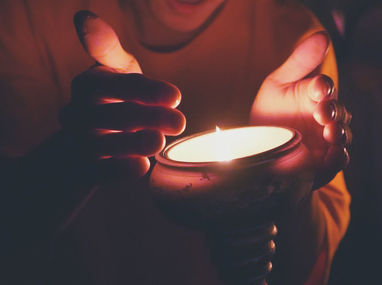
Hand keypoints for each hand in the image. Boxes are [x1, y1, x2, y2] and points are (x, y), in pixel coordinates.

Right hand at [60, 11, 184, 181]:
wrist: (89, 143)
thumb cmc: (115, 99)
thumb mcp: (117, 71)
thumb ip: (108, 49)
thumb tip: (83, 18)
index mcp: (89, 84)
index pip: (119, 84)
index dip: (148, 90)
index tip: (176, 96)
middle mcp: (78, 113)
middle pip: (118, 115)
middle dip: (152, 117)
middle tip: (179, 122)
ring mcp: (80, 143)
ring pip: (105, 145)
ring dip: (136, 143)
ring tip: (159, 141)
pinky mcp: (86, 169)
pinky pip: (103, 171)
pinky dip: (123, 169)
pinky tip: (142, 165)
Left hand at [250, 32, 350, 187]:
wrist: (255, 150)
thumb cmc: (270, 114)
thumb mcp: (278, 84)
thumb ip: (300, 62)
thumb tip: (323, 35)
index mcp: (317, 95)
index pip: (325, 87)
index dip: (323, 87)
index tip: (317, 88)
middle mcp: (326, 117)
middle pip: (339, 112)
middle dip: (333, 111)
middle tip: (322, 113)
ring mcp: (327, 140)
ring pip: (343, 135)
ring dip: (339, 133)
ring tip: (330, 133)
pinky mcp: (325, 163)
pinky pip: (339, 161)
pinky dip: (339, 157)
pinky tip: (334, 152)